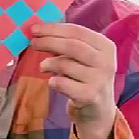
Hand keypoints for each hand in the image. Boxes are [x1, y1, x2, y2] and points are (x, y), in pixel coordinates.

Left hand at [30, 22, 117, 138]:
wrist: (98, 110)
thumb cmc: (86, 77)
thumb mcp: (83, 58)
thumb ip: (67, 43)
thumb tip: (39, 31)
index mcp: (106, 46)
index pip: (77, 31)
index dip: (54, 28)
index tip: (34, 28)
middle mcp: (106, 62)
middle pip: (72, 46)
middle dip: (49, 42)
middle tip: (33, 43)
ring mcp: (99, 80)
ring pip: (65, 64)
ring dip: (48, 63)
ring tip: (43, 66)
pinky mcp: (89, 96)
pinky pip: (63, 83)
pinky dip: (53, 81)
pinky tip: (53, 82)